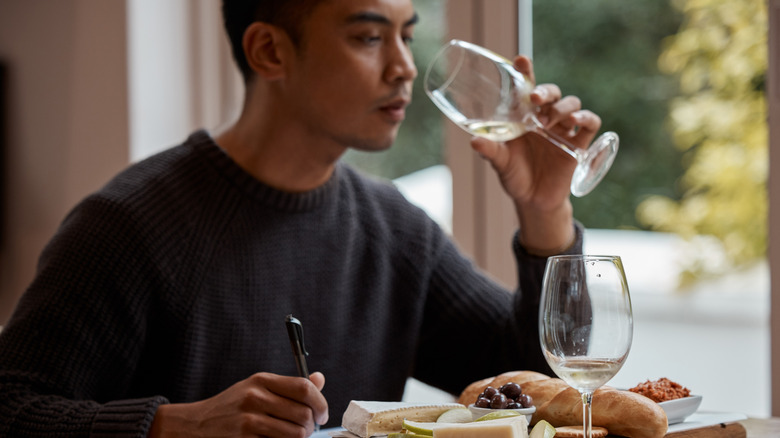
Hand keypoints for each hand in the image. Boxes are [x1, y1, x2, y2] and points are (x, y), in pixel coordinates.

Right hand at [148, 372, 327, 437]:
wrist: (195, 424)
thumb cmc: (232, 407)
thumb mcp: (257, 388)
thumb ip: (289, 386)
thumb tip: (319, 379)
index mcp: (261, 380)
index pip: (304, 388)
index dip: (320, 403)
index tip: (322, 414)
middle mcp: (255, 397)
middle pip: (303, 413)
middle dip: (311, 426)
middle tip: (308, 429)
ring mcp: (248, 420)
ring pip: (296, 434)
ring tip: (294, 437)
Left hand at [470, 55, 601, 251]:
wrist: (533, 201)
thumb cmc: (515, 176)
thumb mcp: (500, 163)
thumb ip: (490, 150)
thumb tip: (473, 140)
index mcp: (525, 116)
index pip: (526, 87)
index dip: (526, 72)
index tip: (520, 60)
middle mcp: (545, 118)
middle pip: (552, 92)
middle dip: (546, 91)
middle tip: (535, 99)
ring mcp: (563, 130)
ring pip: (571, 104)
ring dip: (562, 107)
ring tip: (548, 122)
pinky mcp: (578, 144)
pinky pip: (590, 124)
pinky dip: (587, 118)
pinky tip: (577, 122)